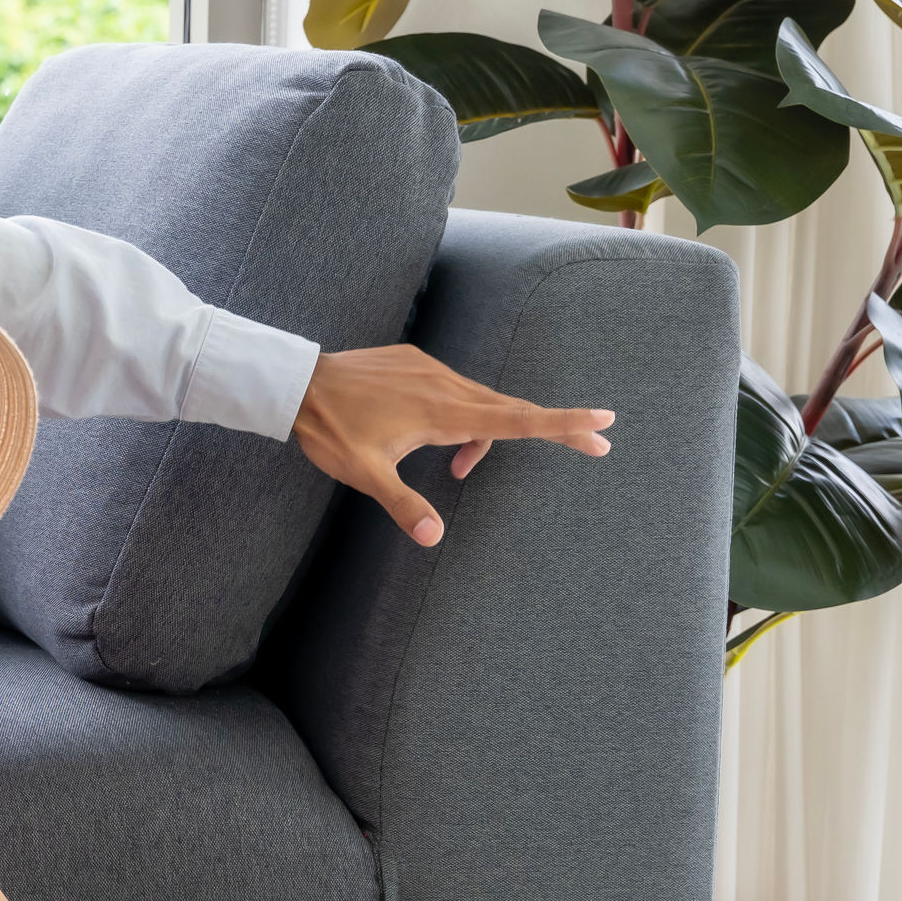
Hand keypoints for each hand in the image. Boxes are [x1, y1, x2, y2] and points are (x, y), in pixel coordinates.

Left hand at [291, 344, 612, 547]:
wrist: (297, 382)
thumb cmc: (331, 430)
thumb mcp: (365, 475)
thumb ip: (404, 504)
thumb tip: (434, 538)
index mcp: (443, 412)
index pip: (515, 420)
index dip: (561, 423)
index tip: (604, 422)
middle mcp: (445, 386)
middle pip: (511, 410)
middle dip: (553, 428)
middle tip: (595, 445)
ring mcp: (431, 370)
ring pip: (479, 402)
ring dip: (485, 433)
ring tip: (455, 469)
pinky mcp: (416, 362)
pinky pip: (453, 389)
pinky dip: (459, 416)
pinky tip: (431, 438)